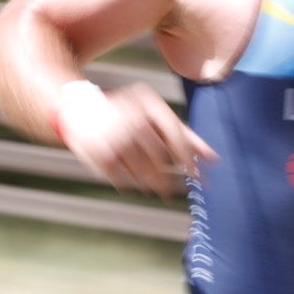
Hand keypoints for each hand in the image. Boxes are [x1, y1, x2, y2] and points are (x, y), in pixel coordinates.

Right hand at [54, 81, 217, 196]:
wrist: (78, 108)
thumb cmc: (128, 114)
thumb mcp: (156, 117)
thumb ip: (186, 136)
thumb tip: (215, 160)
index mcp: (148, 103)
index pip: (174, 132)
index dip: (187, 156)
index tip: (197, 177)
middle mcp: (131, 116)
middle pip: (158, 155)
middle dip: (167, 176)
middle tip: (171, 191)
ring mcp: (114, 133)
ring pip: (141, 169)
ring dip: (150, 182)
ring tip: (154, 187)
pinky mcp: (99, 151)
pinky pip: (121, 176)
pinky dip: (128, 182)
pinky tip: (132, 182)